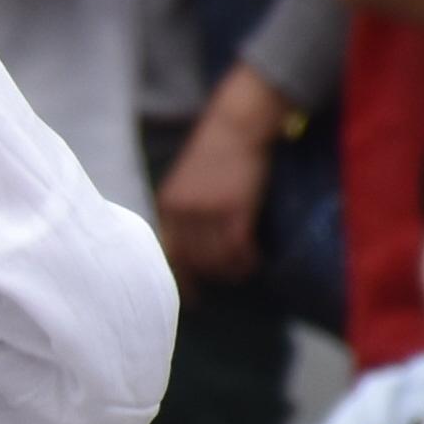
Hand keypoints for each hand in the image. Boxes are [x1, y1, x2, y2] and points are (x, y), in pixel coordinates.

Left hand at [155, 81, 276, 283]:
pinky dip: (248, 260)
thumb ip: (183, 212)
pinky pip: (239, 249)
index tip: (194, 298)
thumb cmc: (215, 152)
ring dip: (234, 270)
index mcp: (168, 205)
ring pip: (218, 258)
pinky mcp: (235, 208)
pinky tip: (256, 260)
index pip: (170, 253)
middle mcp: (183, 212)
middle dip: (214, 276)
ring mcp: (208, 211)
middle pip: (196, 261)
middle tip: (230, 279)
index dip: (182, 280)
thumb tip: (189, 248)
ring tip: (246, 270)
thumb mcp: (187, 182)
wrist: (235, 125)